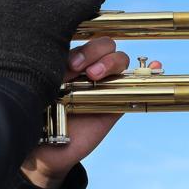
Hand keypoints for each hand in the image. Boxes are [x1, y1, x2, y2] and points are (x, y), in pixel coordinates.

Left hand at [20, 38, 159, 188]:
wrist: (45, 152)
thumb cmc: (35, 117)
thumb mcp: (39, 92)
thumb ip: (52, 75)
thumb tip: (68, 64)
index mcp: (67, 61)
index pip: (83, 37)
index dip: (82, 43)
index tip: (70, 64)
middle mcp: (86, 69)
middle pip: (103, 44)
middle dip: (93, 51)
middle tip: (78, 70)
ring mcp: (103, 85)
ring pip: (118, 60)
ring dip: (111, 62)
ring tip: (96, 76)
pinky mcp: (116, 103)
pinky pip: (133, 84)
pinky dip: (146, 71)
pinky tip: (153, 66)